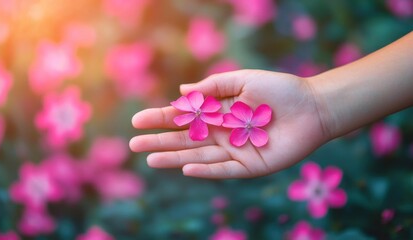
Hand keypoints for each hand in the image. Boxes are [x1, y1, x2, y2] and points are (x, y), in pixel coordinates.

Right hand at [129, 70, 328, 178]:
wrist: (313, 107)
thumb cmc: (279, 90)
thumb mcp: (242, 80)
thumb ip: (213, 87)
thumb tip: (182, 91)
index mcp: (219, 113)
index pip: (184, 118)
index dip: (160, 119)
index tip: (137, 121)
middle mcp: (223, 134)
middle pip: (186, 139)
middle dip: (160, 142)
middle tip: (134, 145)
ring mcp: (235, 151)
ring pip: (199, 156)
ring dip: (175, 158)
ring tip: (150, 160)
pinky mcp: (250, 166)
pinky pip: (224, 170)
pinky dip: (206, 170)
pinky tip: (186, 168)